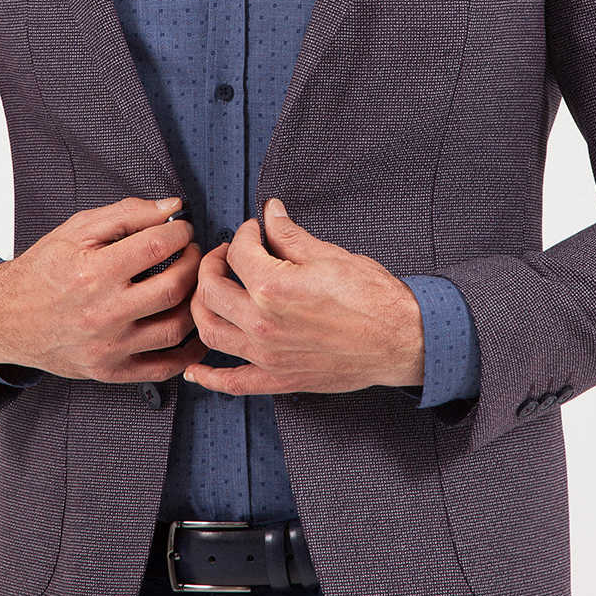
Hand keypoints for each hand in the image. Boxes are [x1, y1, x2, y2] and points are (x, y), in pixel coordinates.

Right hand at [0, 197, 203, 382]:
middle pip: (172, 288)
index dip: (180, 233)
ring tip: (194, 285)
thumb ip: (127, 214)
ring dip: (195, 302)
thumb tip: (173, 207)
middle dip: (193, 264)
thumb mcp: (77, 230)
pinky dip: (189, 351)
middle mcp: (102, 312)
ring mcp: (108, 347)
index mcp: (93, 272)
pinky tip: (195, 329)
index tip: (182, 230)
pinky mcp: (110, 371)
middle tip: (193, 253)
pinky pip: (163, 367)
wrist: (7, 318)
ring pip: (175, 328)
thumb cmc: (44, 270)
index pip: (156, 246)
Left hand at [183, 198, 424, 396]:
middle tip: (226, 255)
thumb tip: (270, 212)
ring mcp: (267, 355)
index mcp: (273, 287)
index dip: (245, 233)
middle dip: (213, 264)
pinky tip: (194, 369)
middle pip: (210, 289)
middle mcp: (262, 323)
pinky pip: (232, 383)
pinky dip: (208, 378)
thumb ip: (289, 234)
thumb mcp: (329, 255)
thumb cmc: (372, 297)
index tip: (255, 230)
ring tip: (210, 292)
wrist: (402, 340)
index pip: (239, 252)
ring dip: (201, 307)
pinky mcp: (278, 379)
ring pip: (209, 331)